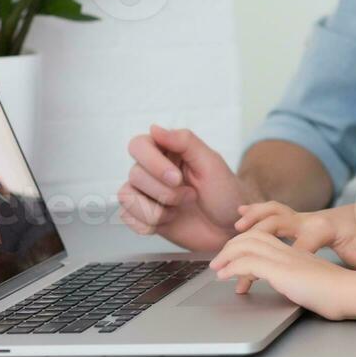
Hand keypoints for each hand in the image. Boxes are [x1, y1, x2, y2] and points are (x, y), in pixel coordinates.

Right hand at [119, 125, 253, 252]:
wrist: (229, 228)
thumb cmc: (225, 193)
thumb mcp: (211, 163)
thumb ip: (184, 141)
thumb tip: (154, 128)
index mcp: (167, 151)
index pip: (138, 145)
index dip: (153, 163)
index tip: (177, 178)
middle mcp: (151, 169)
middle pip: (134, 174)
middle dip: (164, 192)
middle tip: (190, 196)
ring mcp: (145, 193)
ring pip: (126, 196)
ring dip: (157, 209)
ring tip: (180, 209)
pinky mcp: (142, 215)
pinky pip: (127, 217)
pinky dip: (149, 223)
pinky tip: (170, 221)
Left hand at [210, 230, 354, 319]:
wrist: (351, 292)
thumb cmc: (339, 293)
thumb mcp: (314, 283)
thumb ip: (302, 281)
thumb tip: (294, 288)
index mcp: (298, 252)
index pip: (266, 238)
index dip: (247, 244)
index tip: (235, 257)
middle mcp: (289, 251)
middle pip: (253, 237)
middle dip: (232, 247)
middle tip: (219, 261)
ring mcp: (285, 258)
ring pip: (246, 244)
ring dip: (227, 255)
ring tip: (217, 268)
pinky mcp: (281, 269)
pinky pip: (247, 262)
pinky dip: (232, 267)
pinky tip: (224, 277)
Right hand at [231, 201, 355, 289]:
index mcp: (321, 229)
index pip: (298, 245)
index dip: (283, 258)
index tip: (270, 272)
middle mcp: (307, 220)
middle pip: (277, 225)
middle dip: (256, 235)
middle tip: (236, 250)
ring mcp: (300, 216)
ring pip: (272, 213)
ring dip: (253, 218)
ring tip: (236, 228)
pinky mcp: (296, 217)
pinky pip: (272, 210)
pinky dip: (256, 210)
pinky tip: (241, 212)